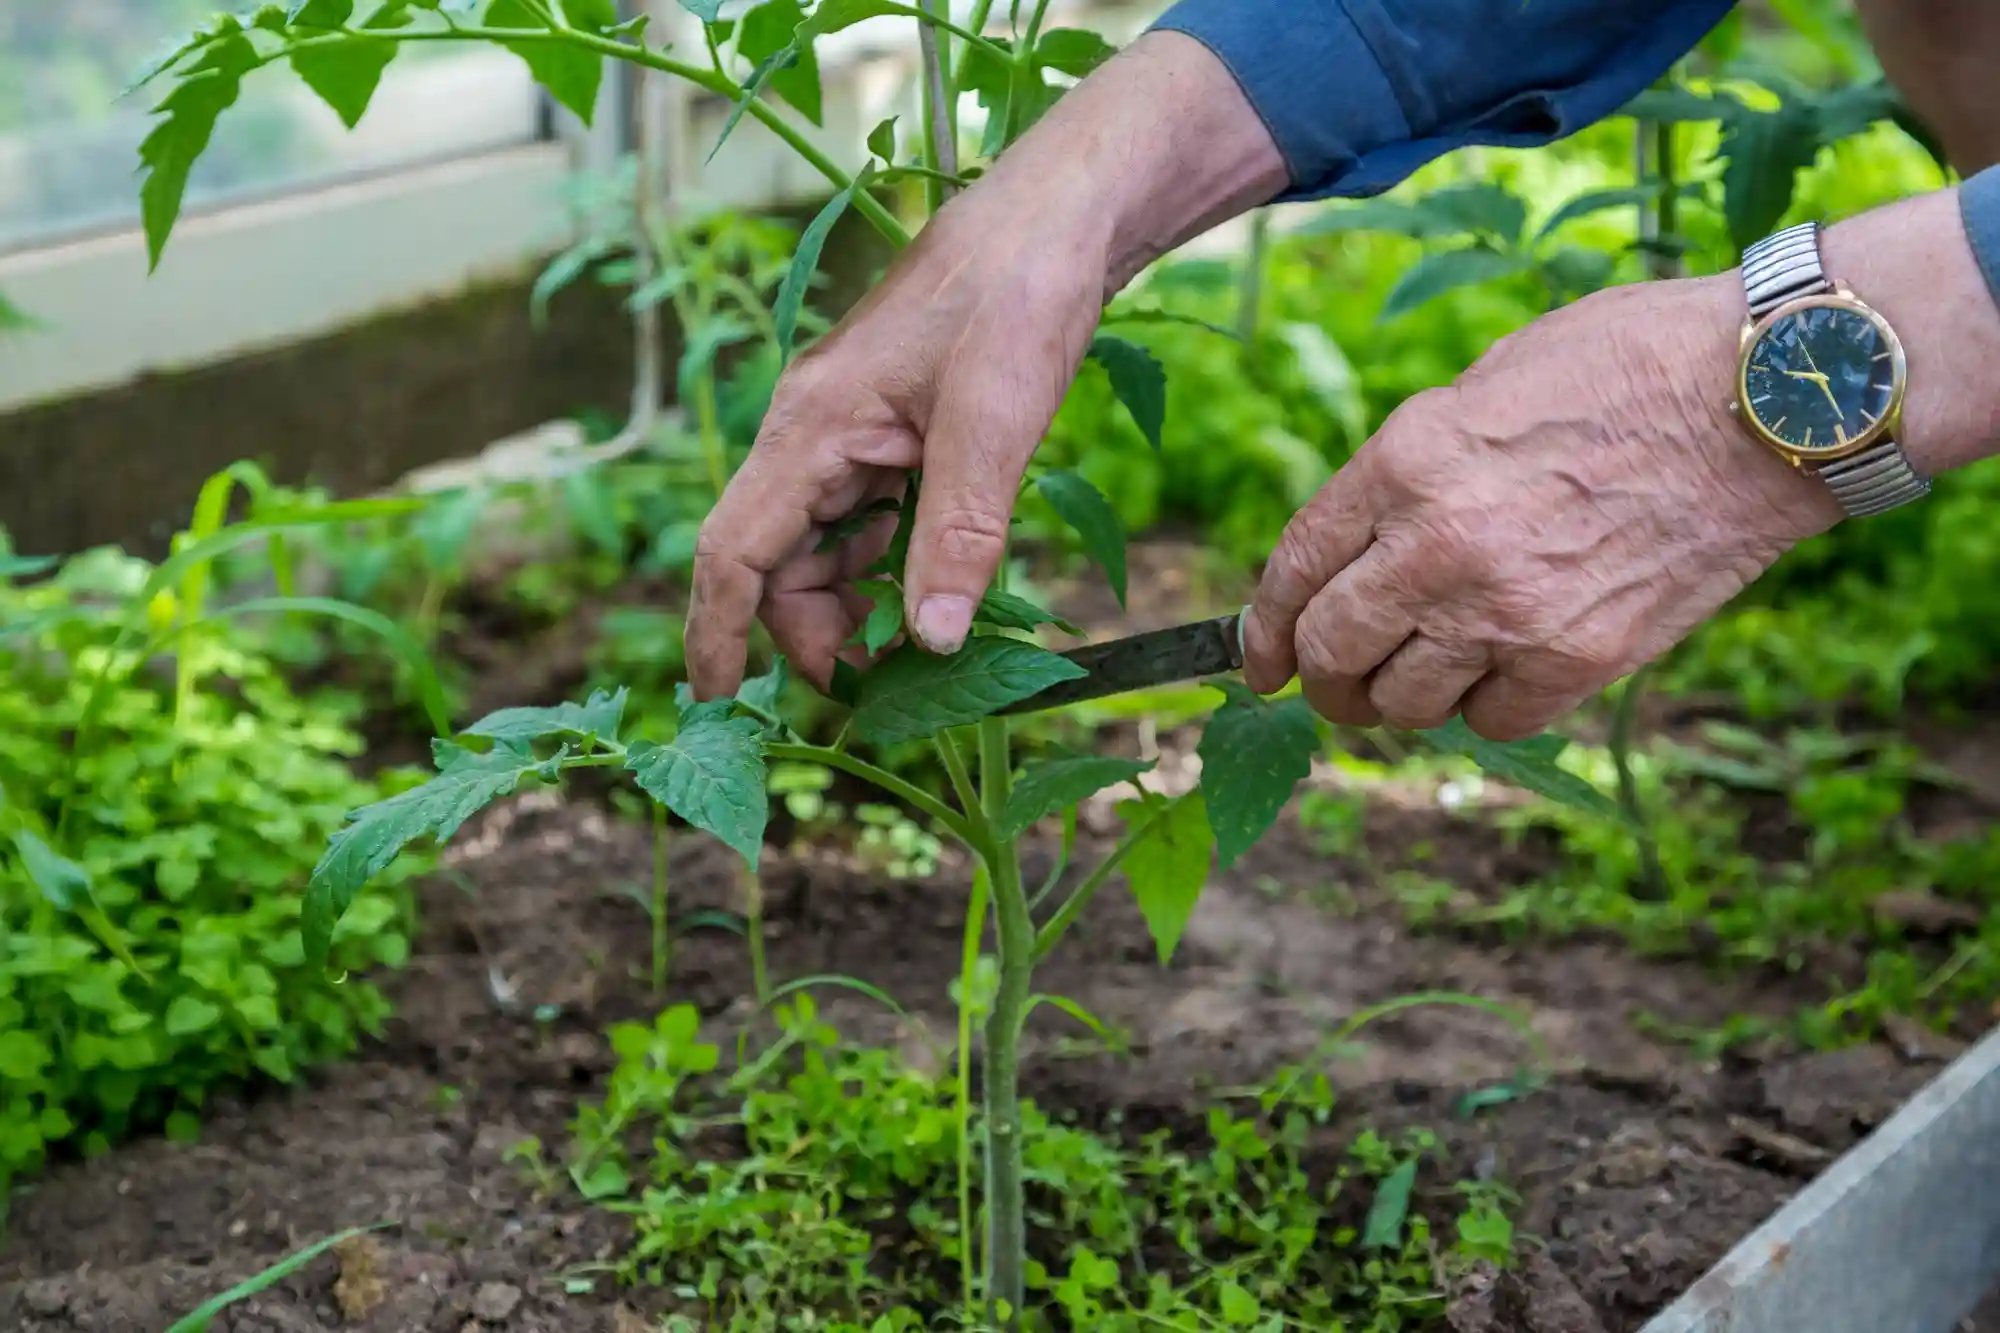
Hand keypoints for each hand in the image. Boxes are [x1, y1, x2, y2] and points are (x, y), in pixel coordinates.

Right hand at [685, 32, 1286, 698]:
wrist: (1058, 217)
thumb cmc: (1017, 297)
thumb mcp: (994, 423)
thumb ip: (958, 537)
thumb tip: (932, 644)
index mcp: (810, 426)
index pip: (734, 550)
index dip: (718, 632)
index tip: (717, 702)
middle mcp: (811, 432)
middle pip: (777, 562)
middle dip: (813, 633)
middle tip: (884, 688)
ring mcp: (847, 431)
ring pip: (821, 546)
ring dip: (853, 604)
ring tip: (916, 649)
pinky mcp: (887, 431)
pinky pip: (863, 518)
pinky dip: (886, 563)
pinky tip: (932, 580)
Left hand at [1241, 274, 1843, 740]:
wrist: (1765, 399)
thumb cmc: (1627, 365)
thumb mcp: (1484, 382)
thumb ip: (1413, 467)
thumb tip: (1368, 539)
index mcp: (1405, 461)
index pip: (1294, 569)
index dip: (1263, 628)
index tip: (1259, 659)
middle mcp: (1439, 544)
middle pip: (1334, 651)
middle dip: (1321, 678)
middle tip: (1334, 685)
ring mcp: (1507, 610)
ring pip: (1403, 703)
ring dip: (1400, 700)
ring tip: (1424, 677)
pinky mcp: (1578, 659)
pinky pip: (1490, 722)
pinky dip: (1484, 710)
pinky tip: (1503, 676)